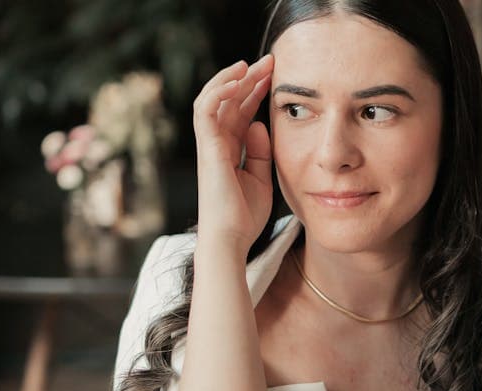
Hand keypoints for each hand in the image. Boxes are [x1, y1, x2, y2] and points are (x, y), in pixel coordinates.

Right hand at [194, 55, 274, 255]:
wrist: (231, 239)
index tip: (275, 75)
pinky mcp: (206, 148)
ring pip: (212, 98)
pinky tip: (237, 80)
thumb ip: (260, 151)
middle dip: (248, 78)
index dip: (255, 91)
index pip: (240, 112)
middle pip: (229, 101)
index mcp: (229, 150)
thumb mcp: (261, 178)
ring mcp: (209, 145)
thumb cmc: (244, 216)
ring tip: (249, 64)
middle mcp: (216, 144)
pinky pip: (206, 110)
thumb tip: (260, 125)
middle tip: (270, 60)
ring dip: (230, 78)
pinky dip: (219, 91)